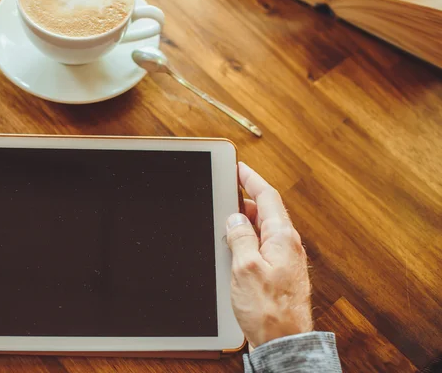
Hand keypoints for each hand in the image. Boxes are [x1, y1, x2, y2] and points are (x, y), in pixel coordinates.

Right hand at [227, 162, 311, 349]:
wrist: (284, 343)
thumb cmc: (268, 310)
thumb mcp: (244, 267)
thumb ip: (239, 237)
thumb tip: (234, 218)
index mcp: (283, 237)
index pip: (267, 196)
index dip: (251, 179)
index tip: (239, 168)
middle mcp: (287, 245)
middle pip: (264, 212)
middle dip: (243, 203)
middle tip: (223, 198)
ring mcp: (284, 260)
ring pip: (261, 231)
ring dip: (243, 225)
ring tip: (224, 227)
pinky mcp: (279, 274)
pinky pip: (261, 248)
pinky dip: (247, 242)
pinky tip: (234, 251)